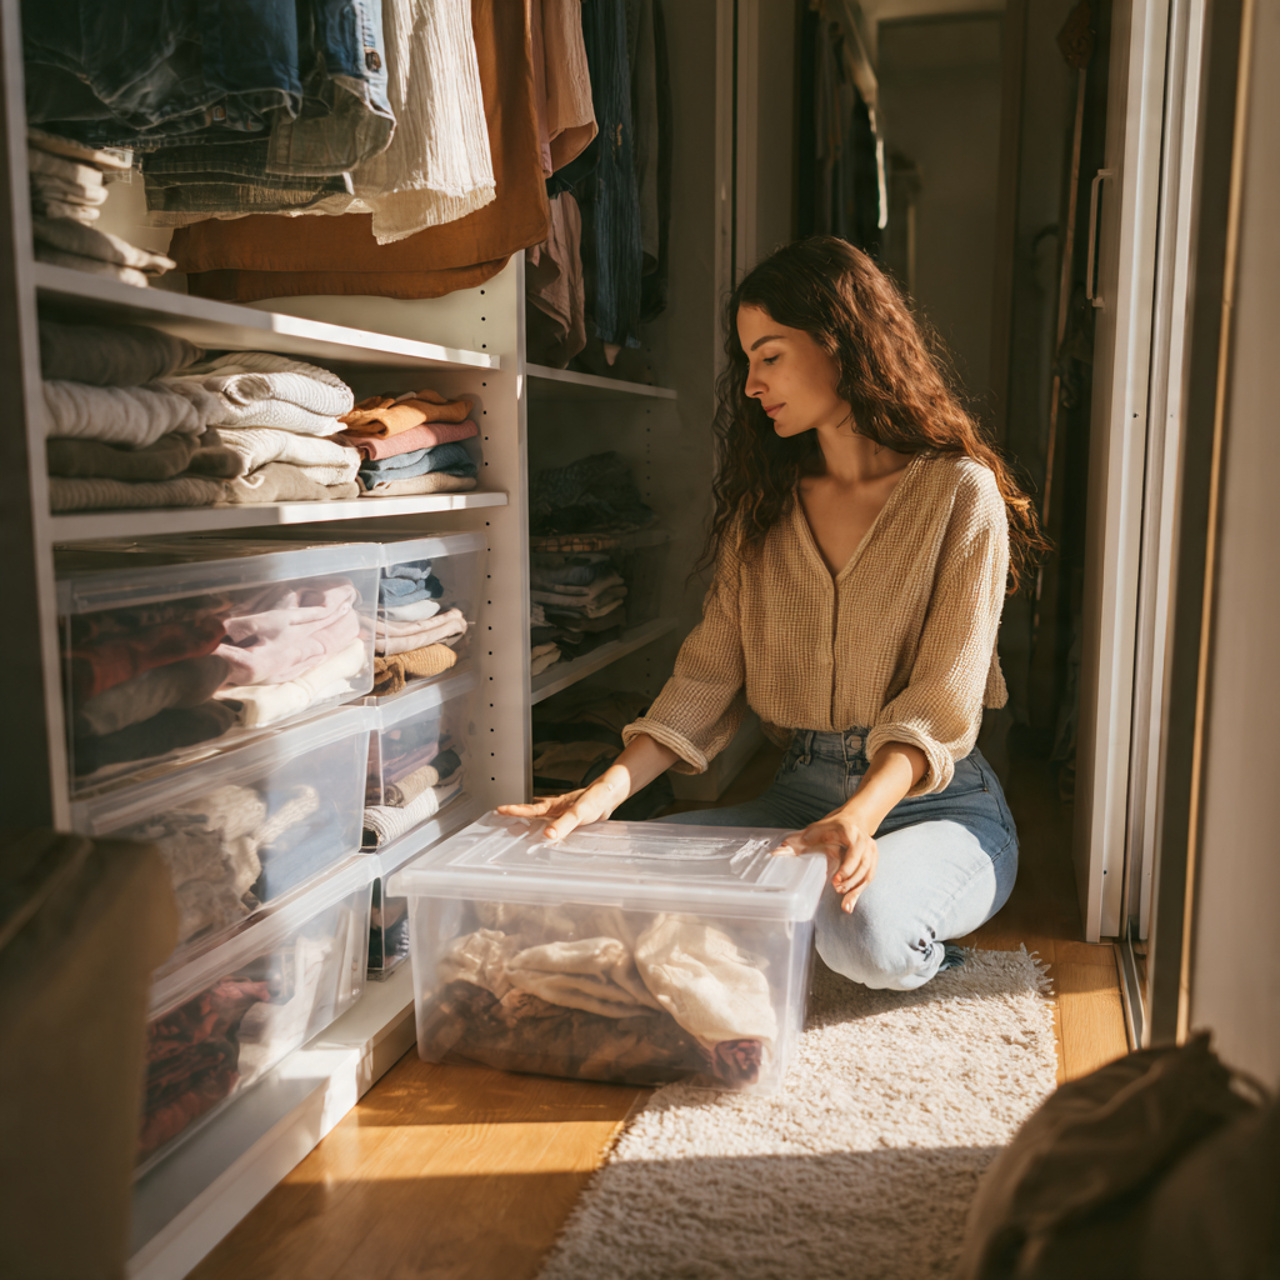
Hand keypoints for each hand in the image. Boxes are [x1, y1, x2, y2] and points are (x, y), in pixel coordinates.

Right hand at [496, 772, 627, 841]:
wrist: (612, 793)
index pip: (530, 810)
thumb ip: (564, 825)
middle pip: (533, 811)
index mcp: (554, 806)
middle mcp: (557, 807)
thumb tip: (548, 836)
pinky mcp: (574, 815)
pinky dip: (549, 823)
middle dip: (518, 814)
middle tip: (502, 817)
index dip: (514, 811)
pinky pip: (556, 819)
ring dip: (532, 818)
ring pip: (543, 814)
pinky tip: (551, 830)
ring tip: (521, 824)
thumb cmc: (596, 800)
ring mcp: (565, 810)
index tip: (498, 810)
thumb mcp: (579, 815)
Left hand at [772, 808, 877, 912]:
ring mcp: (871, 852)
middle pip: (862, 866)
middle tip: (837, 890)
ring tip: (844, 903)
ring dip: (855, 890)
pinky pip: (868, 879)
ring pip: (867, 875)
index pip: (854, 852)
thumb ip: (797, 841)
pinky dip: (859, 892)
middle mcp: (864, 842)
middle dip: (850, 881)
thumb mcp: (814, 830)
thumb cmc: (832, 827)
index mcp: (850, 833)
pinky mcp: (873, 861)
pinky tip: (849, 904)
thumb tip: (776, 851)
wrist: (853, 820)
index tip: (835, 880)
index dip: (847, 868)